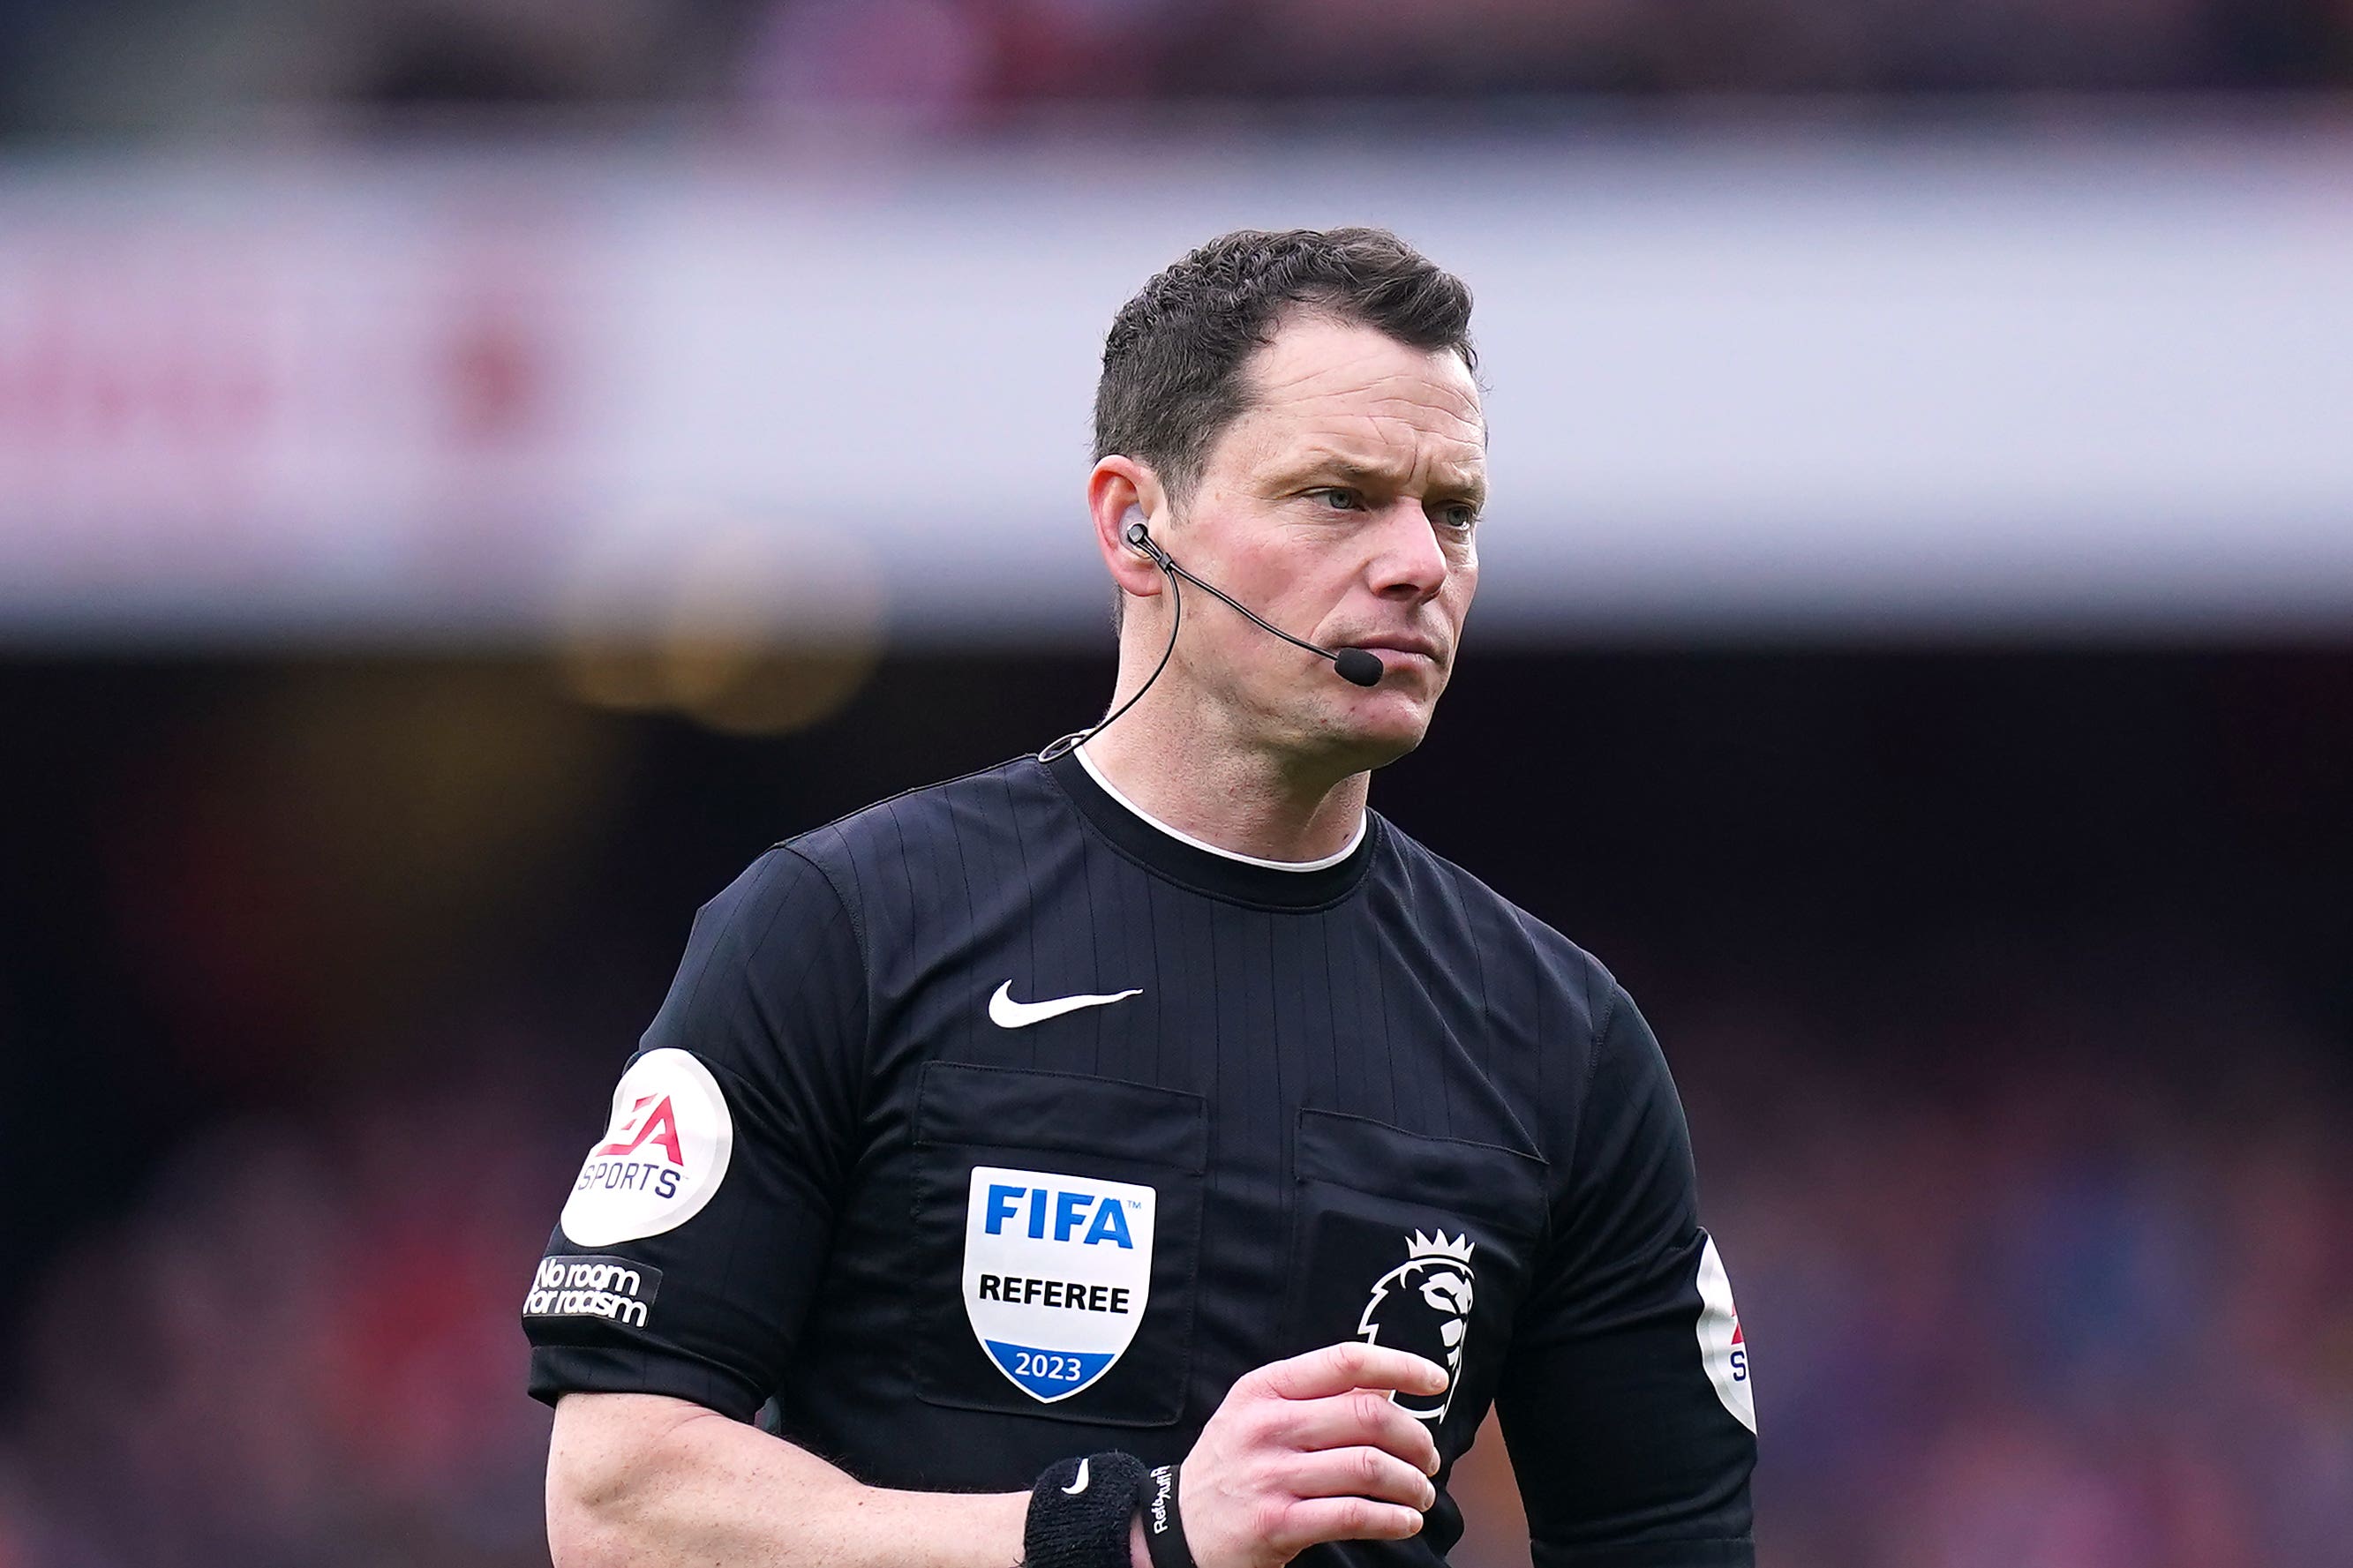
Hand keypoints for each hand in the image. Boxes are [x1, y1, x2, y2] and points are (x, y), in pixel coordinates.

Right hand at [1165, 1341, 1446, 1567]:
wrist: (1178, 1528)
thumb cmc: (1231, 1465)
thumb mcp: (1257, 1413)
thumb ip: (1315, 1395)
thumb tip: (1386, 1382)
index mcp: (1265, 1388)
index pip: (1345, 1361)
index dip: (1401, 1365)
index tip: (1435, 1381)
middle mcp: (1268, 1426)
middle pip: (1368, 1416)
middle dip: (1415, 1437)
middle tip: (1429, 1456)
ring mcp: (1272, 1476)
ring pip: (1369, 1467)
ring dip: (1411, 1483)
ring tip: (1420, 1493)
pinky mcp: (1278, 1524)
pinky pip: (1354, 1515)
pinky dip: (1392, 1519)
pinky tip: (1404, 1521)